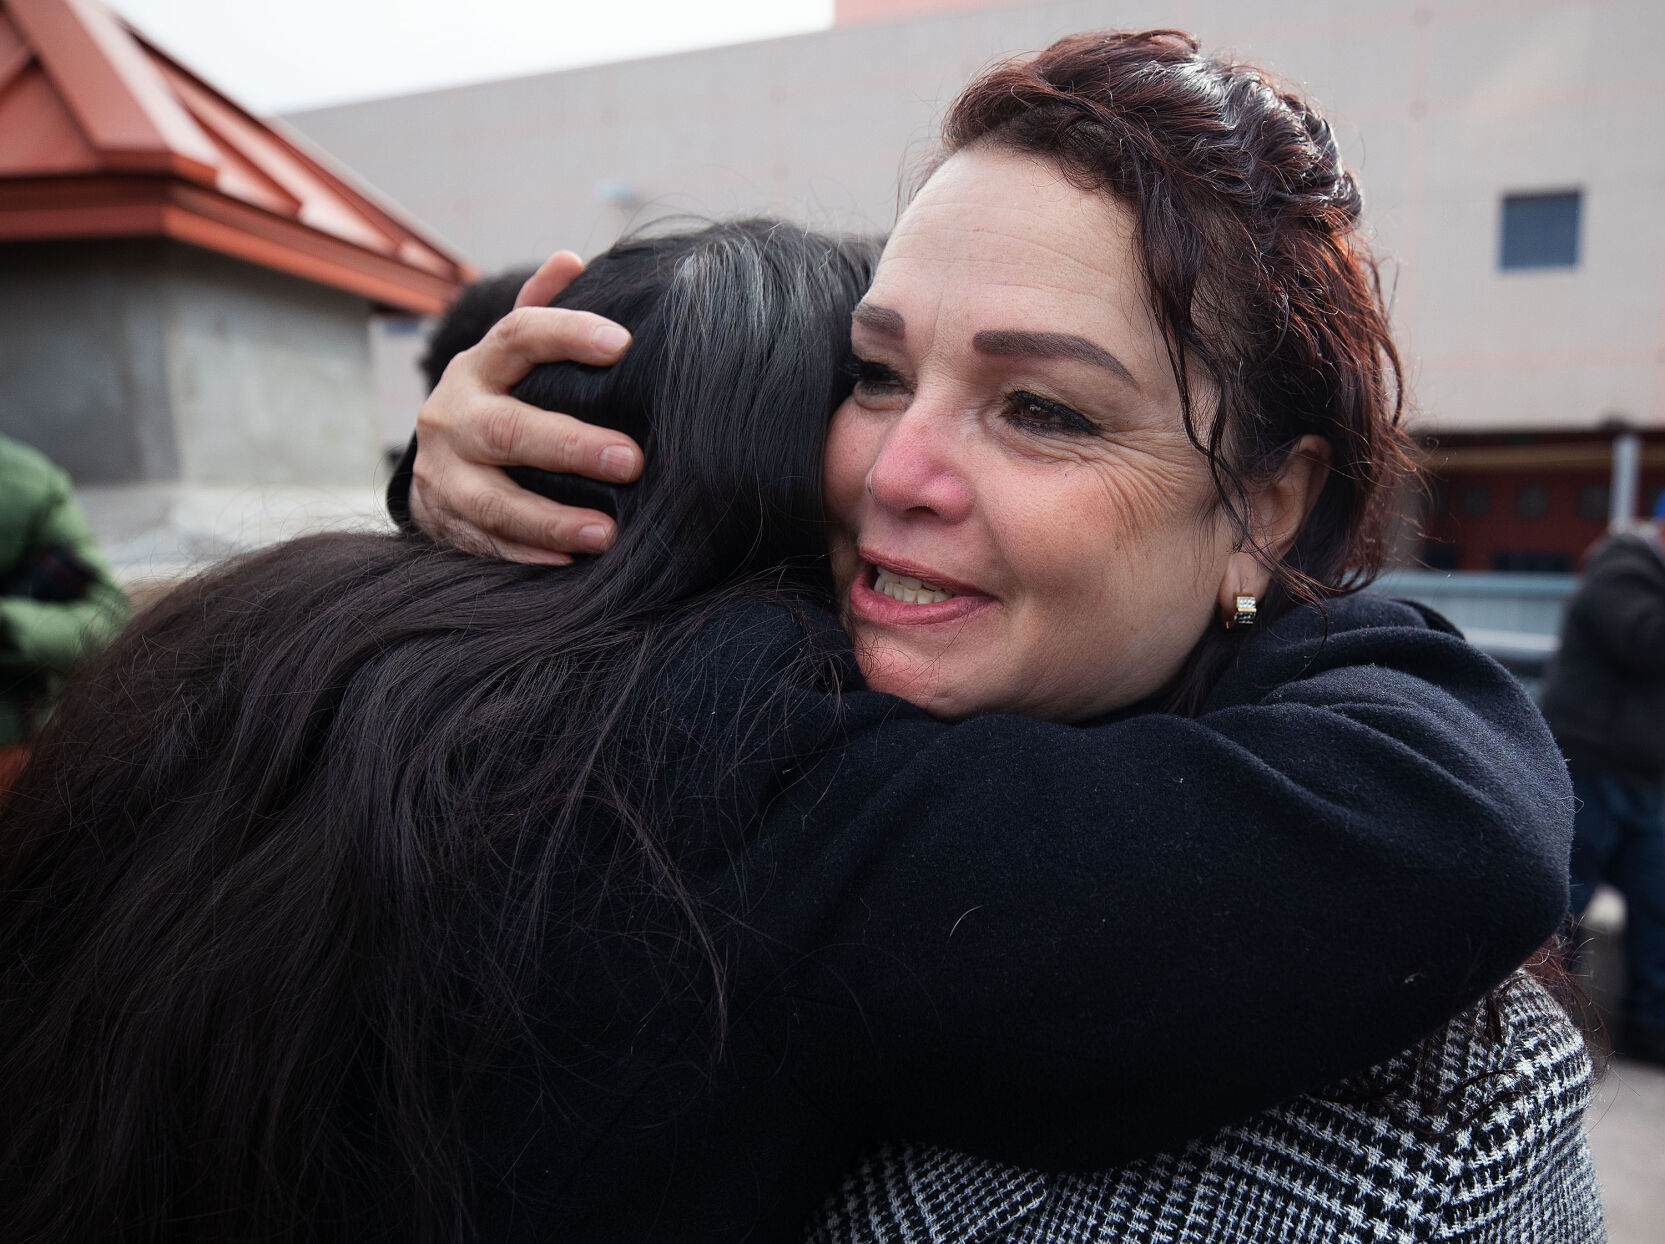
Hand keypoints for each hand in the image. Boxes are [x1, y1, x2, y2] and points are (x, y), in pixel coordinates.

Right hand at [408, 251, 644, 563]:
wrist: (430, 465)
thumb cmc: (496, 399)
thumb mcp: (507, 356)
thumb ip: (538, 310)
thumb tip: (571, 260)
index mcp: (478, 368)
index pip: (517, 335)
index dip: (567, 334)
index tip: (623, 344)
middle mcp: (452, 417)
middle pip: (506, 429)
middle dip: (570, 447)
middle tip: (631, 461)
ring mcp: (443, 474)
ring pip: (492, 499)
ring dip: (551, 519)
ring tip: (607, 533)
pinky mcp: (445, 521)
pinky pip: (487, 543)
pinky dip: (530, 555)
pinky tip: (573, 562)